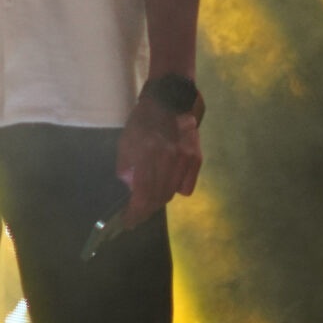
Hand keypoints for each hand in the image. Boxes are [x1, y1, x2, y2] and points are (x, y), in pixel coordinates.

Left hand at [115, 89, 201, 227]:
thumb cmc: (143, 119)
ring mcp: (185, 160)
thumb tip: (130, 189)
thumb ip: (126, 166)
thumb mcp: (126, 140)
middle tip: (136, 214)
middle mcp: (168, 160)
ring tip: (148, 201)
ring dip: (158, 200)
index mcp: (148, 154)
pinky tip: (167, 184)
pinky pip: (186, 186)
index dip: (135, 213)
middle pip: (158, 198)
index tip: (128, 222)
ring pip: (172, 194)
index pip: (142, 194)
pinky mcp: (197, 159)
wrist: (171, 99)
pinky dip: (176, 189)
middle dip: (145, 210)